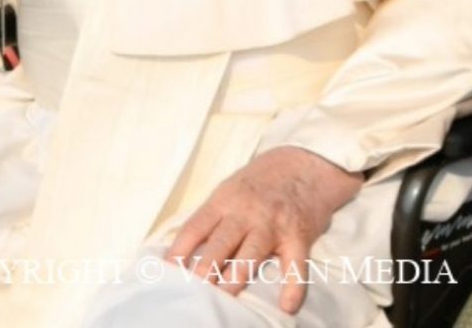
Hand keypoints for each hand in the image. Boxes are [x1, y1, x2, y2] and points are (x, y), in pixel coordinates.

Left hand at [165, 146, 361, 313]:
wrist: (304, 165)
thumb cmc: (260, 182)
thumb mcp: (229, 190)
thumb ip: (212, 217)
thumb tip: (184, 247)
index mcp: (223, 201)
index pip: (195, 227)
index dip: (179, 249)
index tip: (167, 269)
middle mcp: (245, 213)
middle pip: (220, 243)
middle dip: (204, 267)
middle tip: (191, 289)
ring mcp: (273, 224)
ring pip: (250, 255)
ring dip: (235, 279)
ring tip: (222, 299)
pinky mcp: (299, 236)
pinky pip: (296, 265)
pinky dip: (293, 286)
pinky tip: (286, 305)